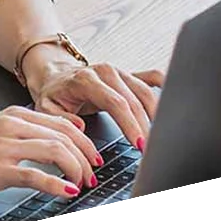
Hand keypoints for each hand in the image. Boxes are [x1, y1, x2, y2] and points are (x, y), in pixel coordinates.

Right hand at [0, 106, 102, 203]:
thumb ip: (23, 131)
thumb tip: (57, 137)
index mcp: (12, 115)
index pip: (63, 123)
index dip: (85, 142)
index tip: (93, 157)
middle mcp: (11, 126)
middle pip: (65, 136)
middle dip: (87, 157)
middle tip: (93, 174)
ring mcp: (4, 147)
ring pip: (56, 151)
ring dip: (77, 170)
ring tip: (82, 185)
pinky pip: (36, 176)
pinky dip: (57, 185)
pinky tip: (67, 193)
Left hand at [26, 49, 164, 150]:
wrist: (55, 75)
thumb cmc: (53, 94)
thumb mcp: (47, 109)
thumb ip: (61, 119)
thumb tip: (80, 127)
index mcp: (87, 79)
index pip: (116, 103)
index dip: (130, 124)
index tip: (138, 143)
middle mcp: (107, 72)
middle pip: (134, 101)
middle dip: (145, 127)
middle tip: (151, 149)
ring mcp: (120, 71)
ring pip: (146, 92)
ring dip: (156, 115)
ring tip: (161, 137)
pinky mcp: (129, 74)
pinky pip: (152, 77)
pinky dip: (165, 87)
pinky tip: (173, 101)